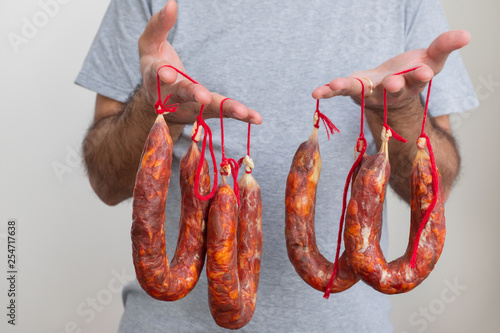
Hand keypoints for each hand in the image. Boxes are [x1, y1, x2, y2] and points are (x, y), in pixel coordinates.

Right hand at [139, 0, 261, 123]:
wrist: (159, 100)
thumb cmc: (155, 64)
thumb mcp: (150, 44)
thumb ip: (159, 25)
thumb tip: (172, 3)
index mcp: (154, 78)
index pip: (156, 75)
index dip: (162, 74)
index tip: (168, 75)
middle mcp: (171, 97)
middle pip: (183, 96)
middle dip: (193, 95)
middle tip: (202, 97)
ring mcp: (189, 107)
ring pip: (207, 109)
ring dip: (225, 110)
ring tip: (243, 112)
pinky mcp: (205, 112)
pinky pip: (223, 113)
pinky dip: (240, 115)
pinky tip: (257, 118)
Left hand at [311, 30, 470, 111]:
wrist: (390, 90)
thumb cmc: (411, 74)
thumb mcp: (431, 58)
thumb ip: (445, 46)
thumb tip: (466, 34)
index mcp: (411, 84)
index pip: (417, 81)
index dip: (419, 76)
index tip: (423, 72)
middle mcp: (390, 93)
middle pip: (391, 90)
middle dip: (392, 86)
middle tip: (393, 83)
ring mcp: (370, 93)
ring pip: (360, 91)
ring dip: (349, 87)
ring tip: (335, 85)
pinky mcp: (354, 90)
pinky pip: (340, 90)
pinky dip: (329, 91)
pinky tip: (316, 92)